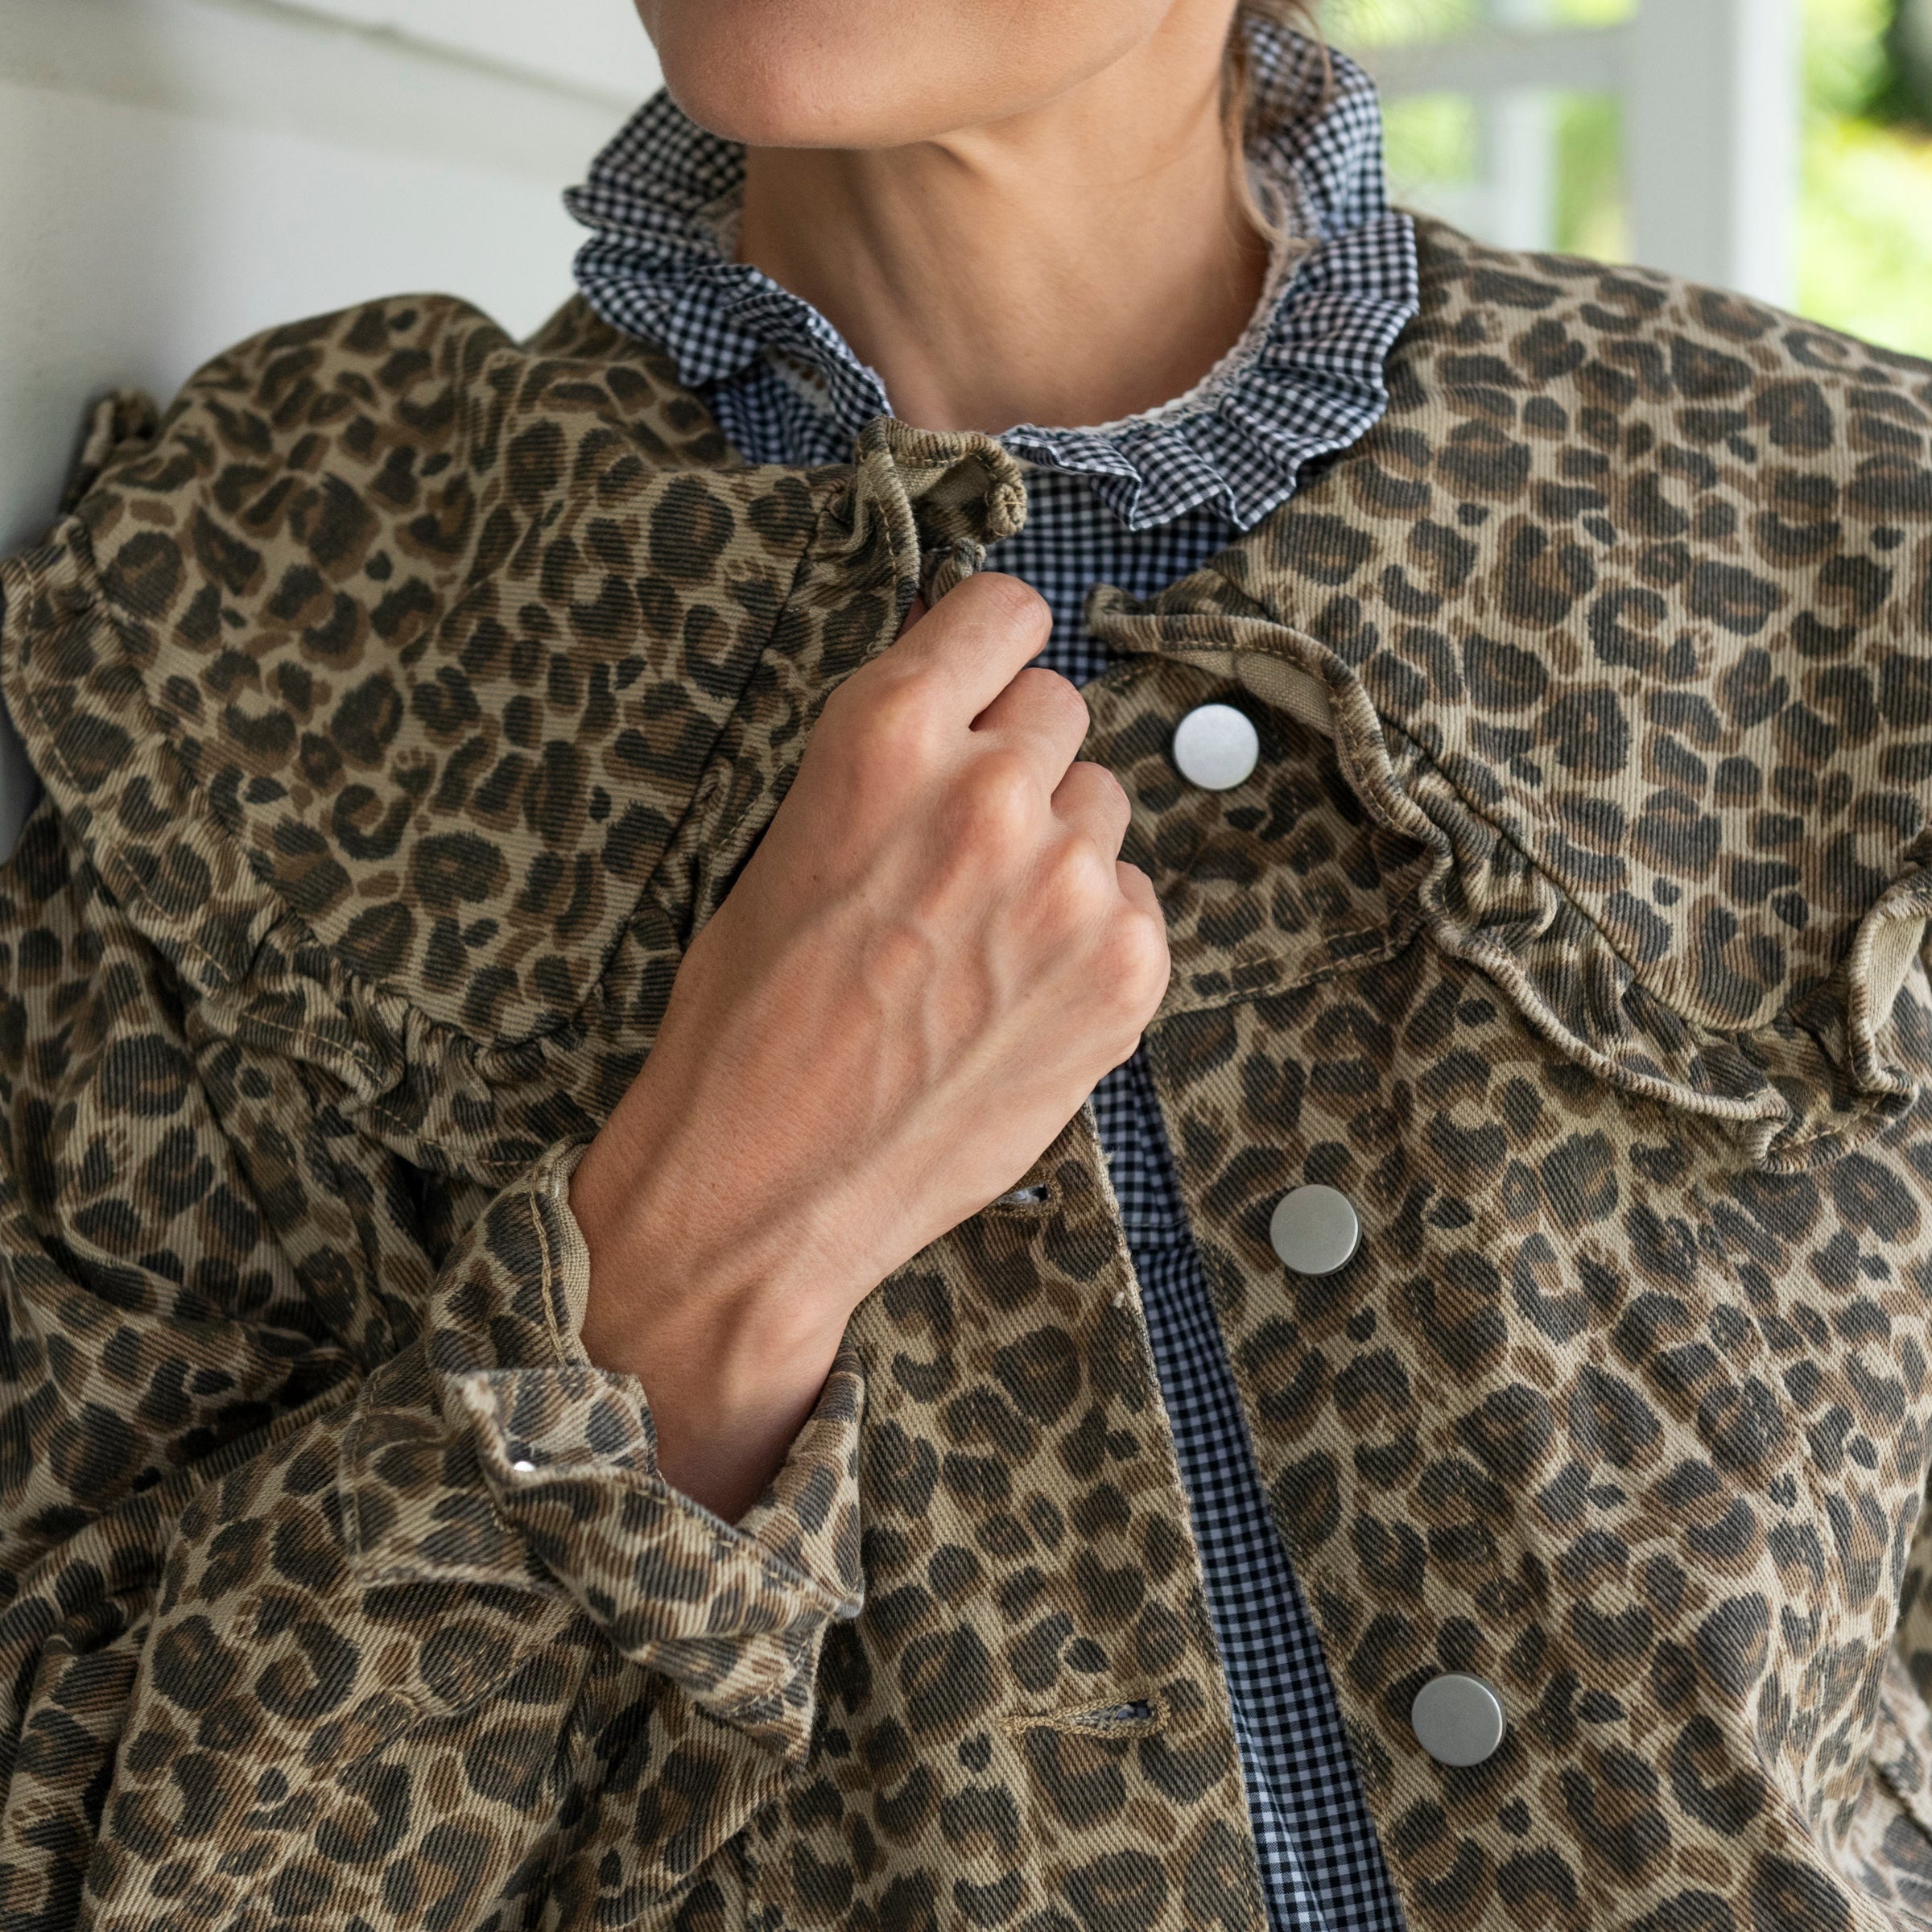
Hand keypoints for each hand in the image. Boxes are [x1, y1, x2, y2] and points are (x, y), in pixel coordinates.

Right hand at [569, 574, 1169, 1518]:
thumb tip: (969, 695)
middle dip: (1012, 763)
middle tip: (955, 848)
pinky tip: (1013, 991)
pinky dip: (1091, 934)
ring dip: (1055, 850)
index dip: (989, 649)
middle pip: (1059, 711)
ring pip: (1101, 809)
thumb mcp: (790, 842)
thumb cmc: (747, 1022)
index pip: (1003, 610)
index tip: (985, 677)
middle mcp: (993, 792)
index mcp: (887, 735)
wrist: (765, 1188)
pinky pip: (1134, 901)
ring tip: (976, 937)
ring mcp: (1073, 886)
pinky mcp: (1125, 972)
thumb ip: (893, 759)